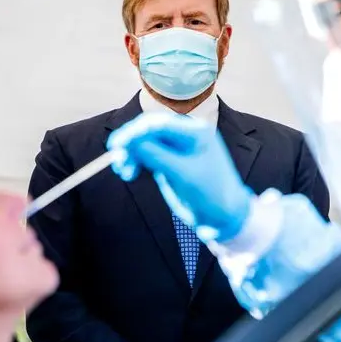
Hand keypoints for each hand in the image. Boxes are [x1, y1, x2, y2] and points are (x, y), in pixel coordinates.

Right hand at [108, 112, 253, 241]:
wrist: (223, 217)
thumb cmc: (211, 194)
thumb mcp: (183, 175)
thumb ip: (157, 156)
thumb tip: (131, 142)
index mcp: (195, 132)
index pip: (159, 124)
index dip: (136, 132)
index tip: (118, 145)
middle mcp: (184, 136)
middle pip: (149, 131)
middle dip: (131, 143)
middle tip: (116, 159)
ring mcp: (176, 149)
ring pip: (145, 143)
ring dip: (130, 154)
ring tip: (123, 171)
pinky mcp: (169, 163)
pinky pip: (146, 155)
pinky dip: (135, 161)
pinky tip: (129, 173)